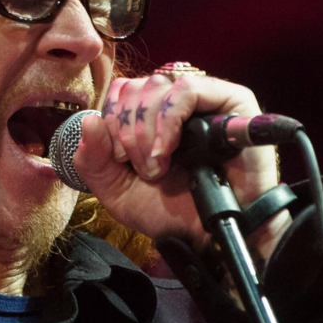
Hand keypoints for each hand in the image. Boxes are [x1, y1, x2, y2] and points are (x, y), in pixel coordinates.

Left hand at [73, 74, 288, 252]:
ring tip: (158, 167)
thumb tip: (89, 120)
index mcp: (151, 116)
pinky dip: (169, 119)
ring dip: (147, 130)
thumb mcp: (118, 191)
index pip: (121, 90)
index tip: (118, 158)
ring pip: (157, 85)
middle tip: (142, 169)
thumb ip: (94, 160)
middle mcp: (177, 103)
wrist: (211, 237)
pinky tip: (169, 150)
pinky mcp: (233, 101)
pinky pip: (188, 89)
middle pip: (134, 86)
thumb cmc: (172, 214)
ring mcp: (206, 99)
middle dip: (127, 131)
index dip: (111, 118)